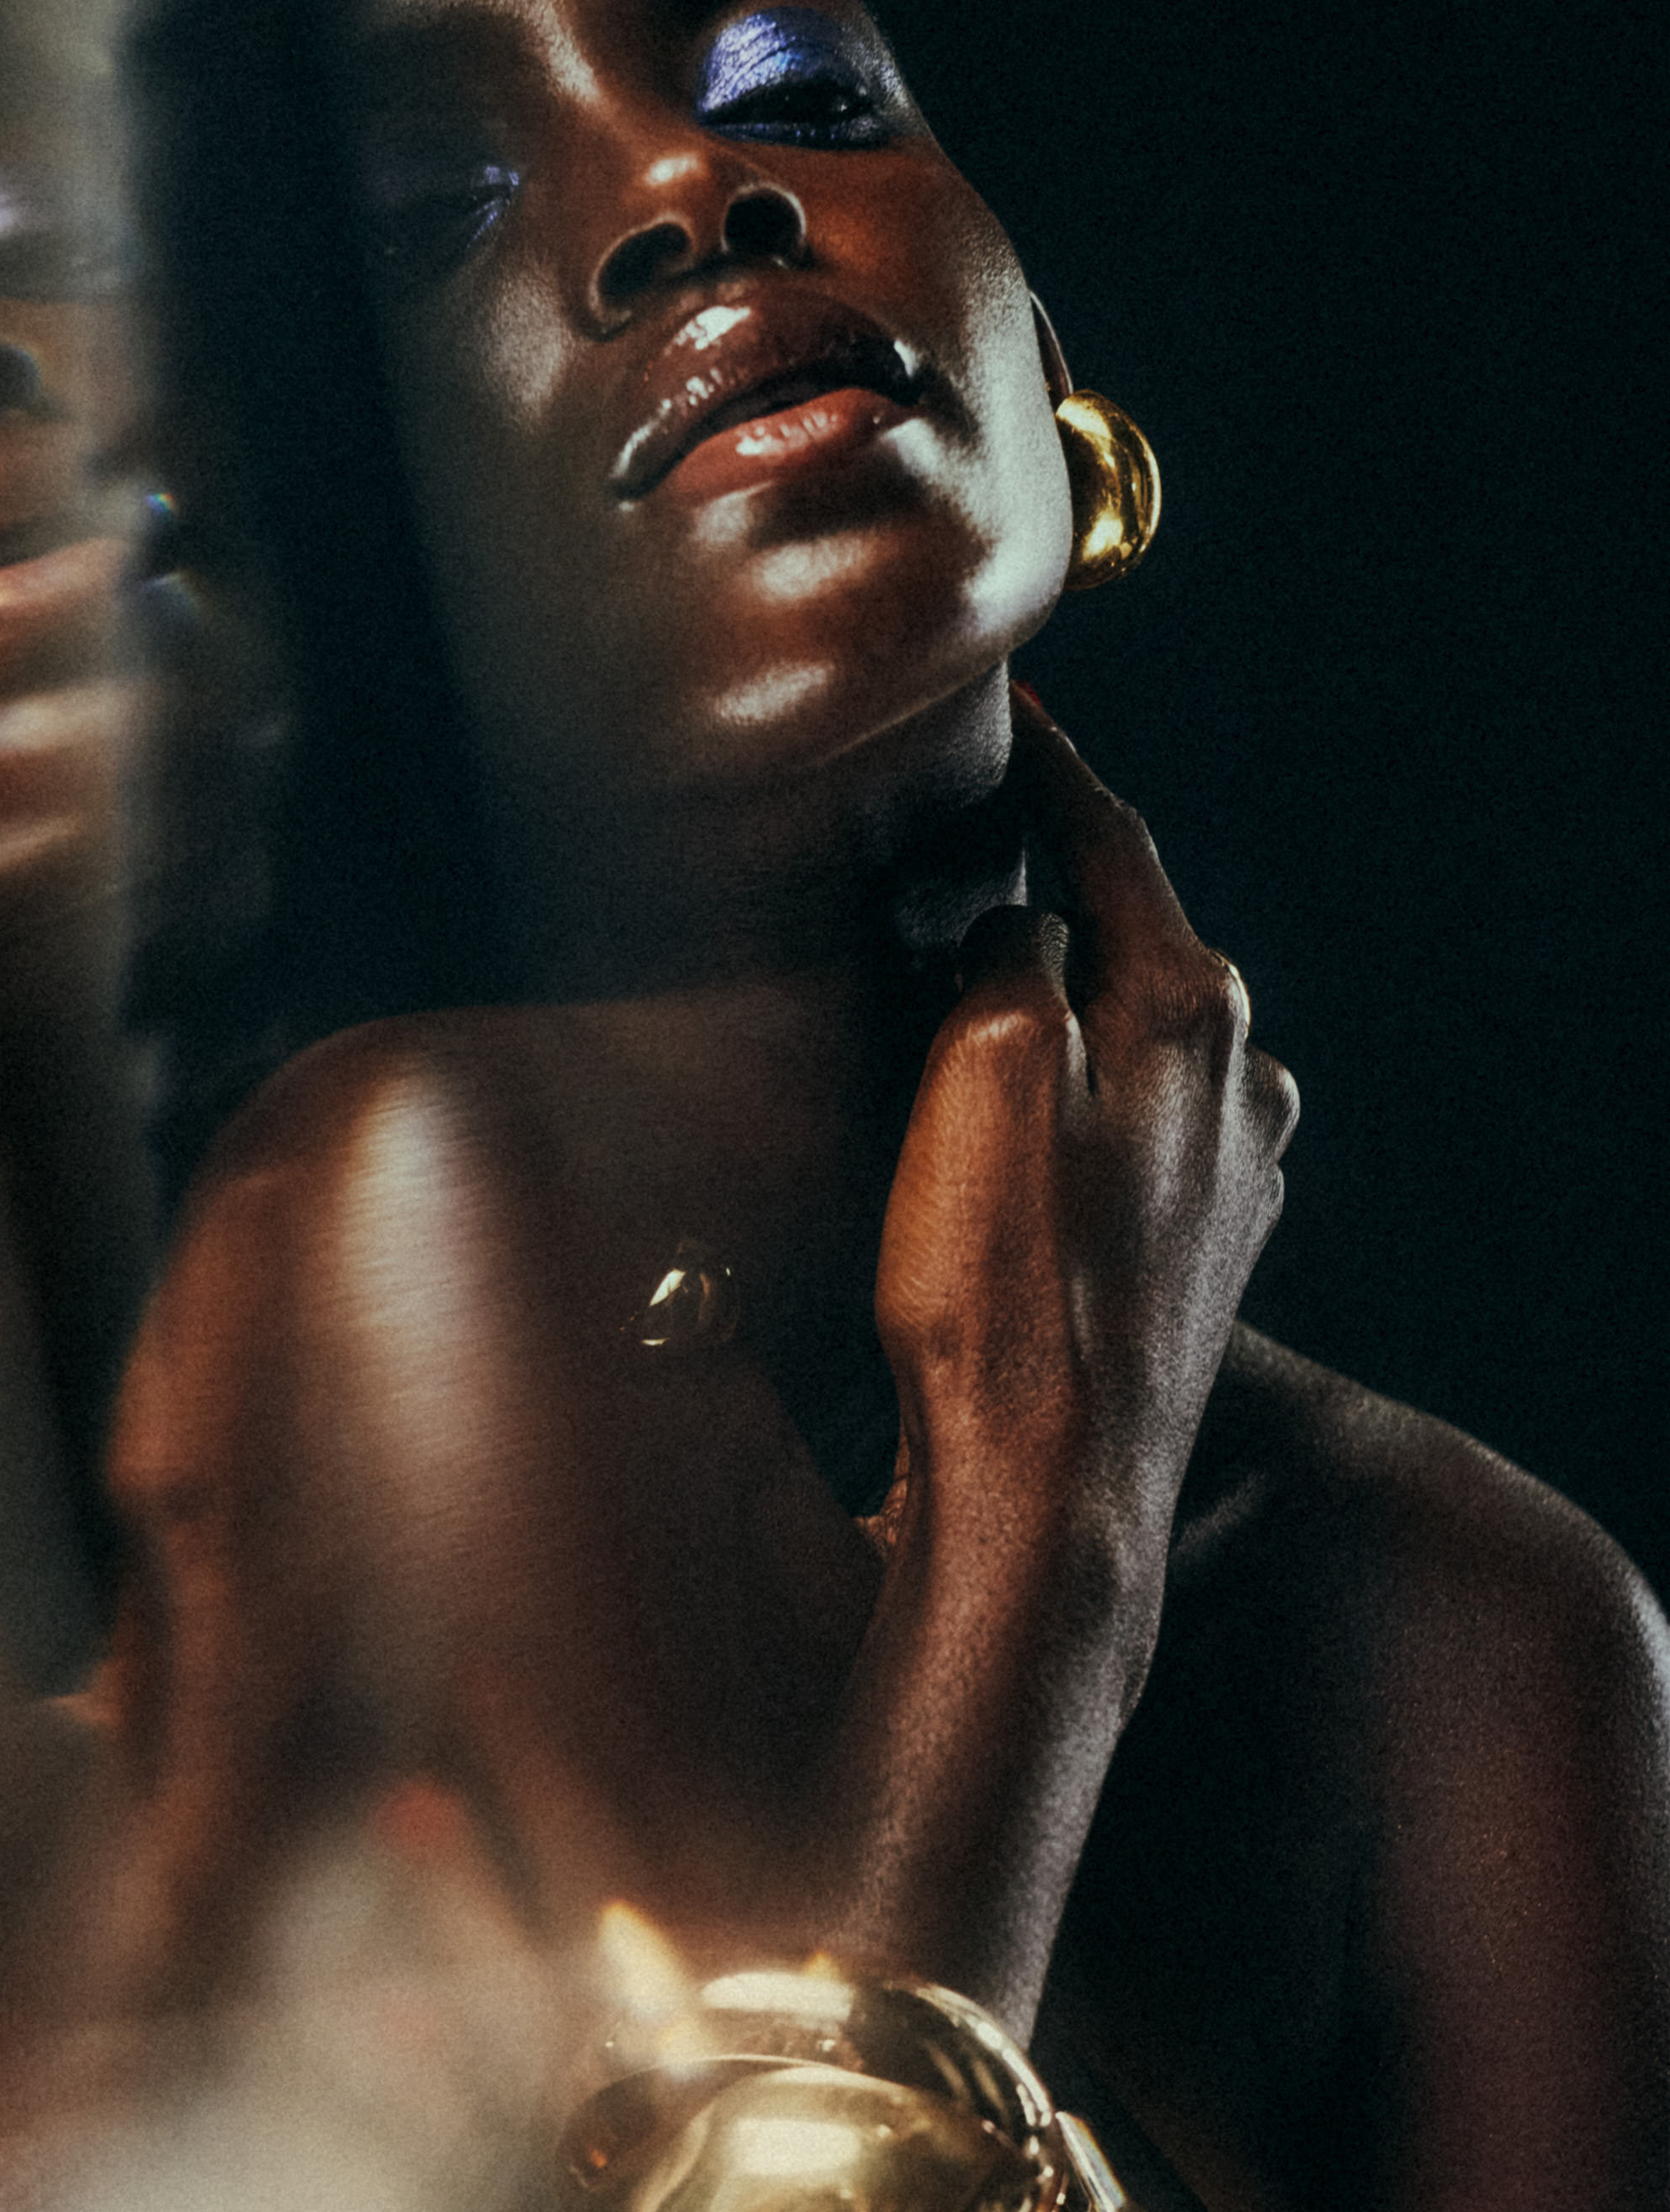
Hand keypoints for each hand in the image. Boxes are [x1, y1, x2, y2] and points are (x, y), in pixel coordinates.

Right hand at [877, 685, 1297, 1633]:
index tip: (1012, 713)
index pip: (1116, 844)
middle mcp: (1238, 1084)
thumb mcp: (977, 1068)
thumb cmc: (998, 1292)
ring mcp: (1231, 1175)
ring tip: (975, 981)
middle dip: (1058, 887)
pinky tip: (1022, 1121)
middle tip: (973, 839)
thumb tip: (1017, 922)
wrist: (1051, 1498)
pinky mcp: (1200, 1253)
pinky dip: (1080, 1092)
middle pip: (1139, 940)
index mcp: (1188, 1015)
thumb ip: (1006, 957)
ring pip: (1139, 1040)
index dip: (1052, 770)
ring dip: (1068, 999)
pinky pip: (1138, 1127)